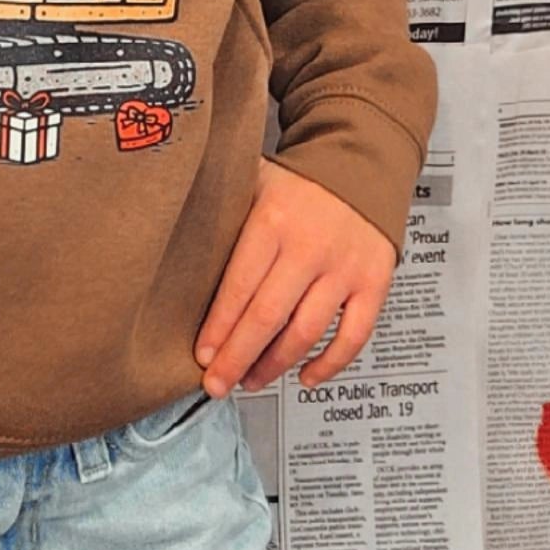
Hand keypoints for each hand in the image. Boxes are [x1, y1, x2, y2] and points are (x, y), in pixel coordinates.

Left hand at [193, 157, 395, 394]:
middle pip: (267, 317)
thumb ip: (223, 212)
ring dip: (274, 365)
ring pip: (306, 332)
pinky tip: (305, 377)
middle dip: (238, 358)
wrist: (361, 164)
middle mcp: (311, 245)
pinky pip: (353, 336)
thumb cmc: (300, 183)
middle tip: (217, 385)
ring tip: (251, 380)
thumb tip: (174, 248)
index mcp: (274, 219)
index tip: (202, 355)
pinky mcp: (374, 283)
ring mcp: (345, 268)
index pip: (239, 285)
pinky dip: (329, 364)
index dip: (219, 327)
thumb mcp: (253, 181)